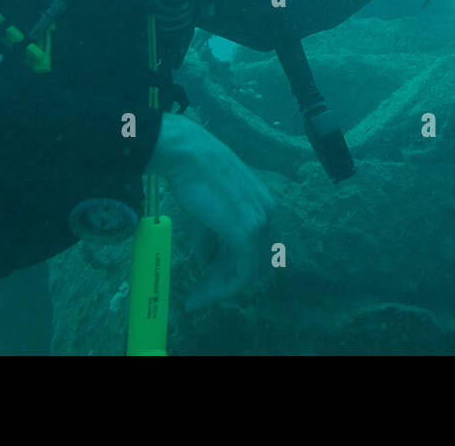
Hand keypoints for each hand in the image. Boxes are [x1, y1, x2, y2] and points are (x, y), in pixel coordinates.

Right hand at [145, 112, 274, 309]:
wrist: (186, 154)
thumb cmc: (193, 174)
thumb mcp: (208, 210)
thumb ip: (212, 237)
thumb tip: (207, 262)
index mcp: (262, 204)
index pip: (252, 245)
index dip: (229, 265)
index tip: (207, 277)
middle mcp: (267, 213)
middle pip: (251, 259)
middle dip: (223, 280)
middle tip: (199, 294)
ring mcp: (259, 223)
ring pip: (246, 270)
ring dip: (219, 288)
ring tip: (195, 299)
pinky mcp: (246, 233)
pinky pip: (241, 273)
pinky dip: (222, 288)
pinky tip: (200, 295)